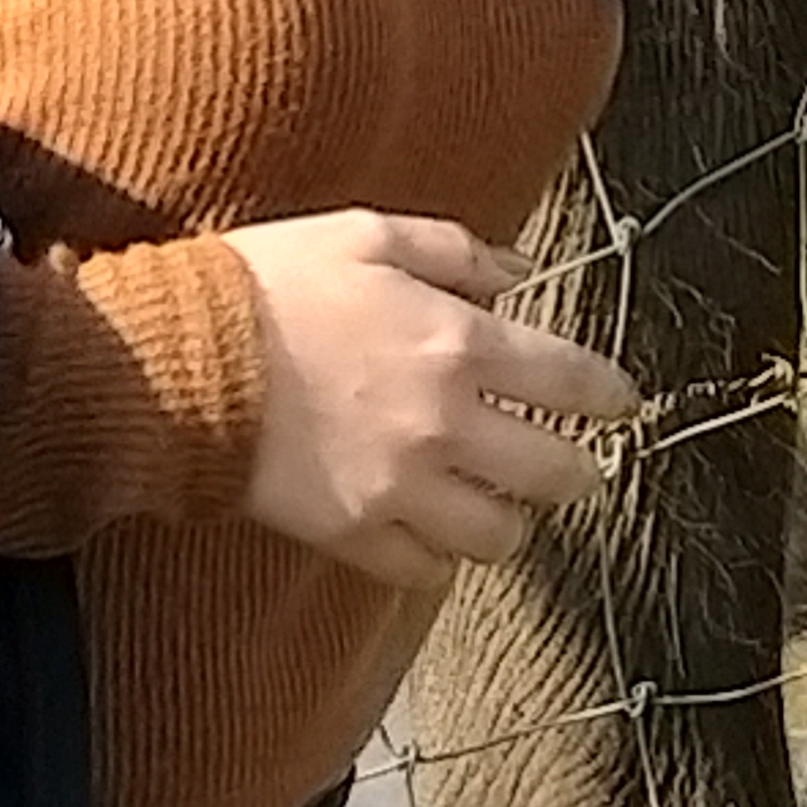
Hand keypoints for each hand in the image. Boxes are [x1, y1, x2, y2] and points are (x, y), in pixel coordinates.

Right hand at [229, 210, 642, 592]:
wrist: (185, 362)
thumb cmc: (275, 284)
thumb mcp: (369, 234)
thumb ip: (457, 252)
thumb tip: (521, 272)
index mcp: (456, 342)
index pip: (571, 381)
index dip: (610, 395)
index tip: (622, 401)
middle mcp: (445, 423)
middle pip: (554, 473)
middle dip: (578, 470)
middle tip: (579, 466)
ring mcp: (402, 489)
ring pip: (500, 536)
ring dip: (512, 520)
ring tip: (505, 505)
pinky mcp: (355, 535)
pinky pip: (427, 571)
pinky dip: (442, 557)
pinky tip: (436, 532)